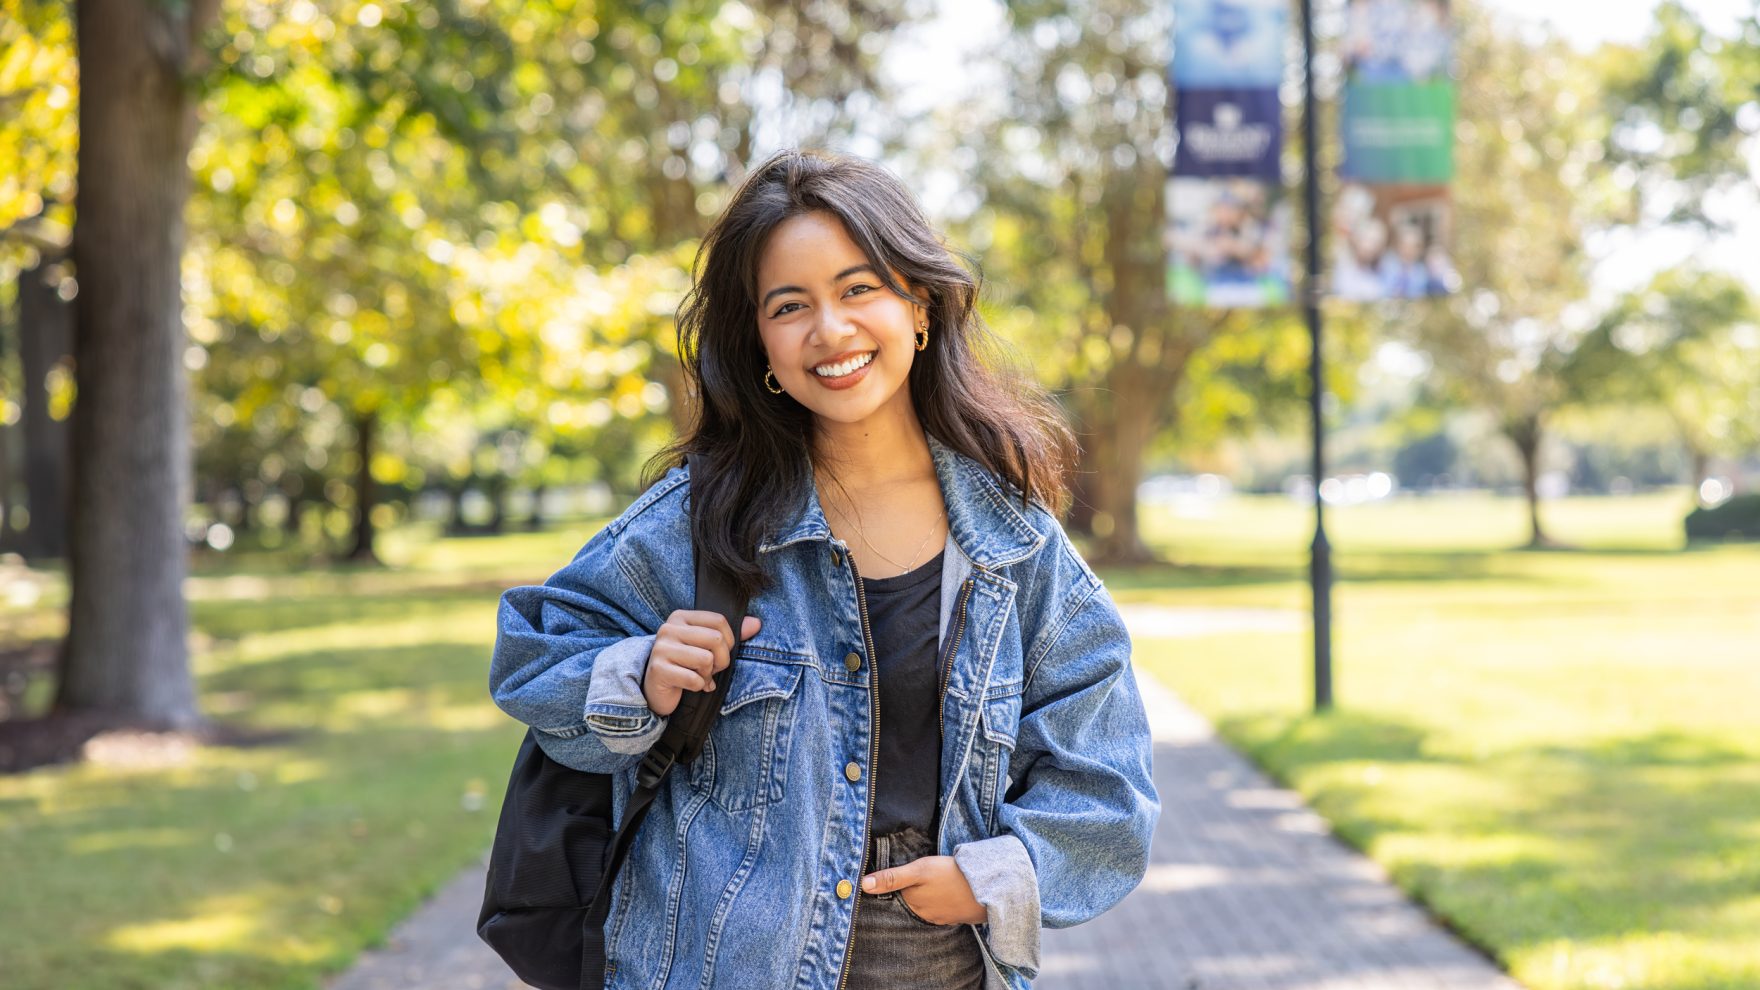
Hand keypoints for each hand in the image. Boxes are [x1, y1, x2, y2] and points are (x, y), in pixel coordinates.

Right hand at [642, 611, 760, 716]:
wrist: (657, 690)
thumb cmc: (686, 665)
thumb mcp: (707, 647)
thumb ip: (730, 634)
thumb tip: (756, 623)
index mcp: (681, 617)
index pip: (719, 621)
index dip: (729, 641)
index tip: (719, 653)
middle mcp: (669, 628)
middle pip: (716, 639)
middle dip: (721, 660)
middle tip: (710, 669)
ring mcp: (661, 648)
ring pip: (706, 659)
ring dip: (708, 675)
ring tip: (699, 677)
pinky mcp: (658, 669)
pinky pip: (694, 679)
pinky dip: (698, 687)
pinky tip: (690, 686)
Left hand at [860, 855, 986, 924]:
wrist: (988, 889)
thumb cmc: (951, 875)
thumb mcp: (920, 870)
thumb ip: (892, 877)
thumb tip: (863, 885)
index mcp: (913, 902)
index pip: (896, 894)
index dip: (894, 885)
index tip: (897, 877)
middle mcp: (924, 914)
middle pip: (911, 902)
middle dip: (910, 893)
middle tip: (918, 878)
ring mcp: (941, 917)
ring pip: (926, 906)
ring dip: (926, 897)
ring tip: (932, 884)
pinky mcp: (955, 916)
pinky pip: (941, 908)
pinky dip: (940, 901)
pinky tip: (945, 892)